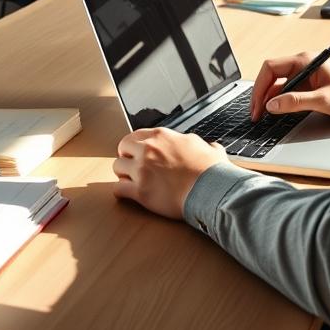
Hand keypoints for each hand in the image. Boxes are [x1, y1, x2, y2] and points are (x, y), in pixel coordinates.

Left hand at [112, 128, 228, 219]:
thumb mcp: (209, 148)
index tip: (138, 152)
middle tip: (132, 165)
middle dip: (126, 156)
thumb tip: (210, 147)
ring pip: (117, 167)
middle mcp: (148, 149)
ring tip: (130, 180)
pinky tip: (126, 194)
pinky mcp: (140, 191)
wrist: (211, 190)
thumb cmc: (212, 171)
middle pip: (123, 147)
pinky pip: (118, 189)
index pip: (136, 135)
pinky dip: (121, 192)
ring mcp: (142, 170)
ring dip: (123, 173)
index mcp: (162, 136)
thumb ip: (200, 145)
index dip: (136, 145)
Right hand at [250, 52, 329, 121]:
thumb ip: (296, 102)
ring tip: (263, 117)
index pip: (270, 68)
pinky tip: (278, 113)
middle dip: (261, 95)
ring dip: (270, 100)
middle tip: (256, 115)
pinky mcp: (310, 85)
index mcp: (305, 61)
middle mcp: (303, 64)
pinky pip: (289, 91)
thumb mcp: (323, 100)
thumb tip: (271, 106)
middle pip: (272, 77)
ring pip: (279, 85)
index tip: (257, 106)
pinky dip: (281, 102)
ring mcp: (306, 75)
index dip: (259, 88)